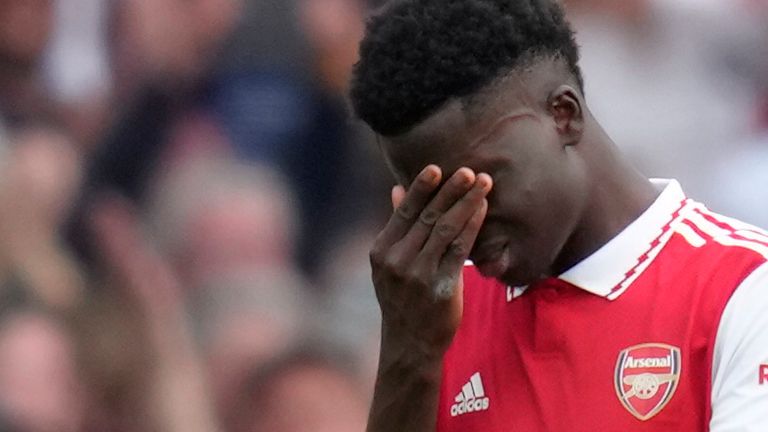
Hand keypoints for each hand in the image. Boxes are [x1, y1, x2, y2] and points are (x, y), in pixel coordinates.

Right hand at [370, 165, 491, 355]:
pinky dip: (472, 226)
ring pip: (445, 229)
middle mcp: (397, 261)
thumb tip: (396, 188)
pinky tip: (482, 209)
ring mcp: (418, 275)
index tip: (436, 168)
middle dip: (450, 191)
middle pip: (427, 217)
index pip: (404, 212)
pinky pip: (460, 250)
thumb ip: (396, 226)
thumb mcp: (389, 262)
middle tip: (468, 170)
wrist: (409, 342)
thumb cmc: (401, 297)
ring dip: (466, 203)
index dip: (420, 188)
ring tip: (483, 183)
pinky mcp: (441, 287)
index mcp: (381, 251)